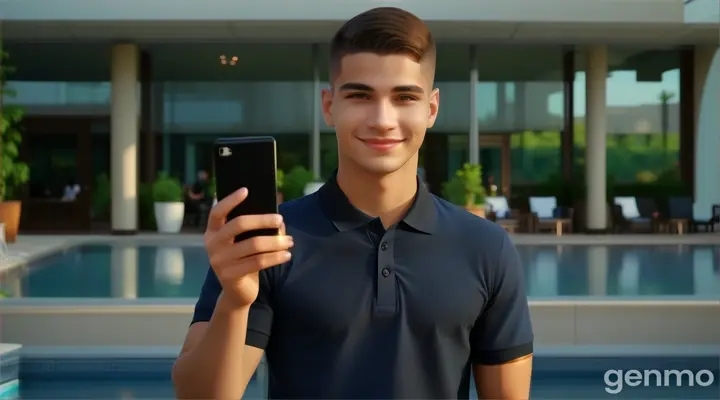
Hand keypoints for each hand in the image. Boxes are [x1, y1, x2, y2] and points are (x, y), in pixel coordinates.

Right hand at [204, 188, 292, 306]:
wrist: (237, 293)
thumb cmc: (243, 261)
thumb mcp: (245, 243)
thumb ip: (255, 230)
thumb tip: (278, 220)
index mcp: (212, 232)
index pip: (217, 212)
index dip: (230, 200)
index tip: (246, 190)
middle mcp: (212, 245)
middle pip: (239, 224)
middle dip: (263, 220)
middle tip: (280, 219)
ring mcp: (219, 261)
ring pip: (253, 244)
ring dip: (276, 241)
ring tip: (290, 241)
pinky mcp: (230, 275)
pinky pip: (258, 262)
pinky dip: (275, 257)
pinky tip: (287, 255)